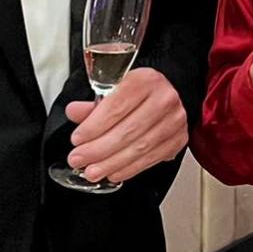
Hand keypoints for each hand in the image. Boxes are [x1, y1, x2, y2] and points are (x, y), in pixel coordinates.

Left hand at [64, 66, 186, 184]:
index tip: (77, 139)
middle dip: (98, 149)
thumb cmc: (139, 92)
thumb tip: (74, 112)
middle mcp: (164, 99)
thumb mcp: (115, 90)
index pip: (116, 107)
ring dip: (111, 163)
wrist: (168, 95)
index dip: (94, 127)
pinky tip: (113, 172)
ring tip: (92, 171)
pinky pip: (150, 159)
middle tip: (78, 159)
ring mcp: (173, 121)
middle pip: (127, 131)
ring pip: (139, 148)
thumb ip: (93, 104)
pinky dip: (128, 168)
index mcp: (145, 80)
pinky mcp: (178, 140)